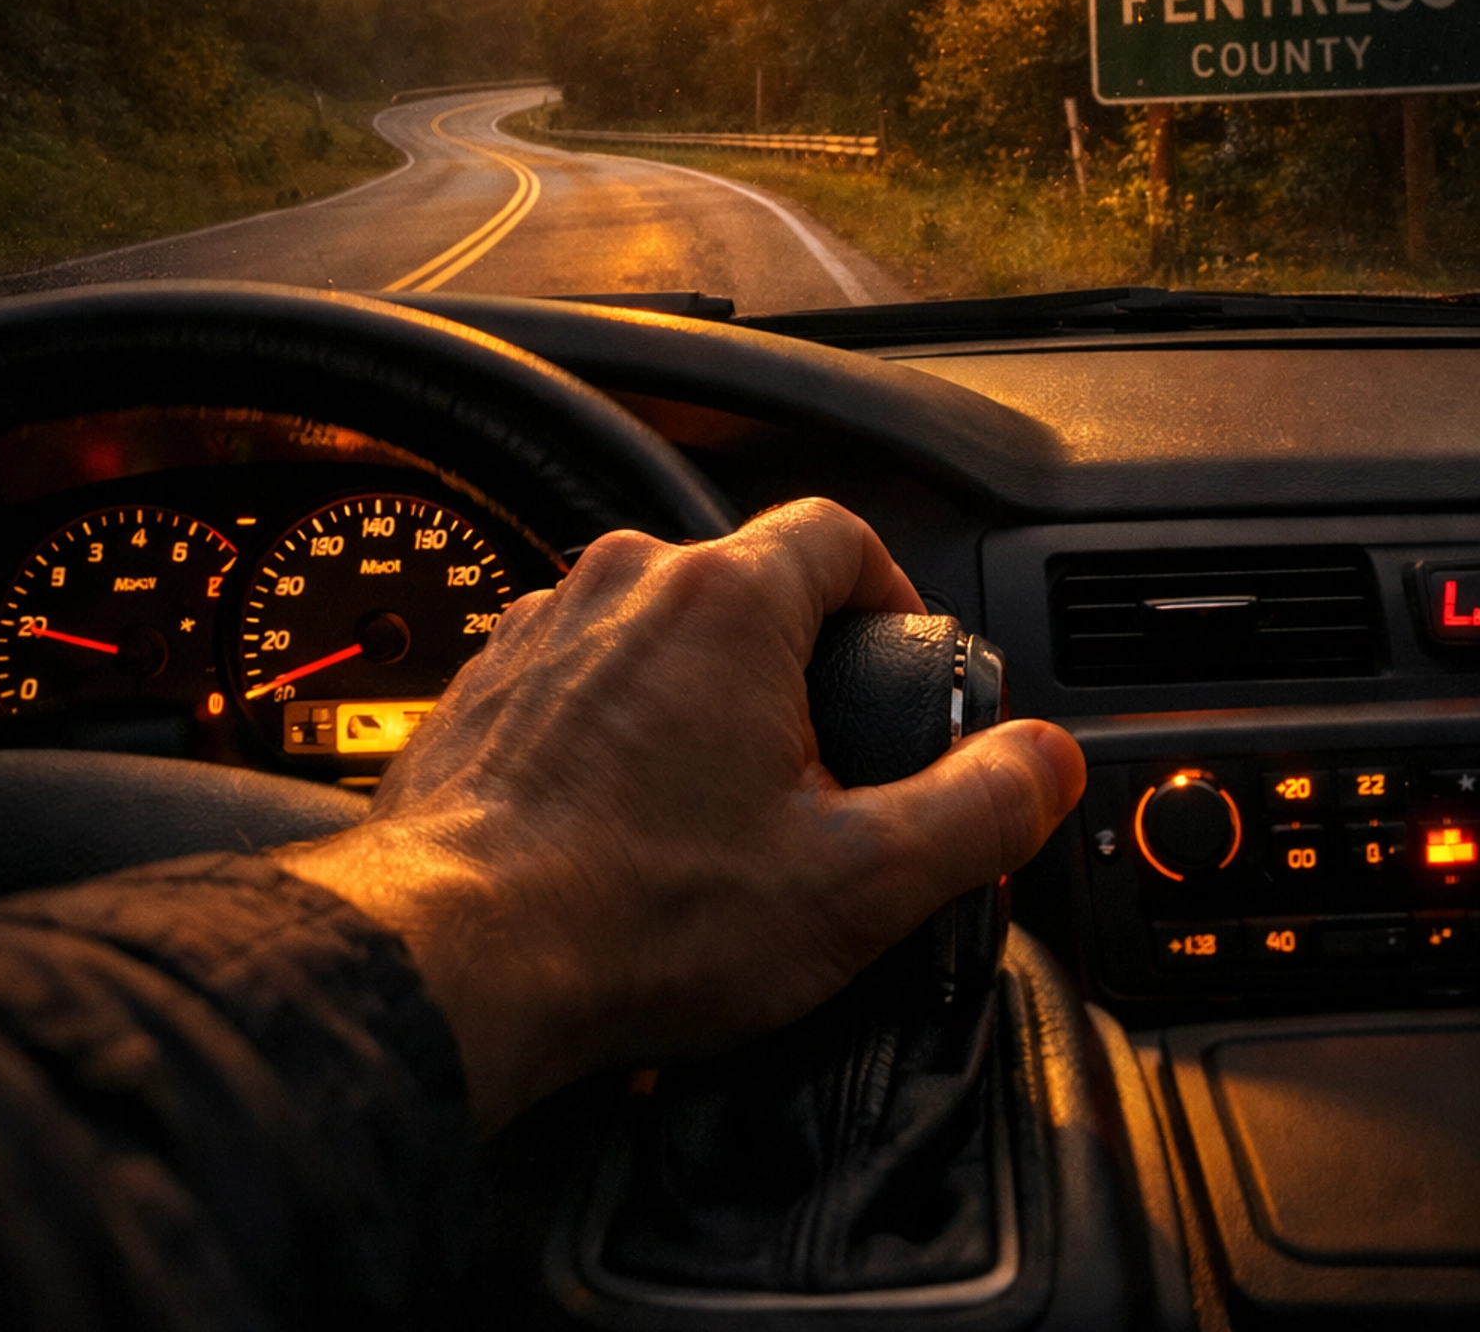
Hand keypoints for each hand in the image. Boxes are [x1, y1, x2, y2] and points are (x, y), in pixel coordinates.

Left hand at [274, 499, 1084, 1133]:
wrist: (446, 960)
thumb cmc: (633, 919)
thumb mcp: (856, 881)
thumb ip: (978, 809)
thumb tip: (1045, 761)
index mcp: (722, 596)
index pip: (840, 531)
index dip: (890, 593)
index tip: (897, 666)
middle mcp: (623, 581)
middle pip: (748, 579)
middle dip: (797, 660)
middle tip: (818, 764)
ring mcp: (540, 624)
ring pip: (659, 623)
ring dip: (702, 689)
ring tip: (717, 801)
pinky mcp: (484, 680)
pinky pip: (583, 669)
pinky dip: (620, 719)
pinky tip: (626, 812)